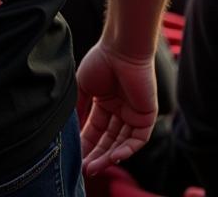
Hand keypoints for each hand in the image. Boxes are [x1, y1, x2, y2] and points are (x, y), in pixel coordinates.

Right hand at [76, 40, 156, 175]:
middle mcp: (120, 109)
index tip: (74, 157)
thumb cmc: (101, 61)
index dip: (85, 144)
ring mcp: (133, 113)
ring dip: (108, 156)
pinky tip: (114, 157)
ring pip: (121, 142)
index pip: (95, 129)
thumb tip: (70, 130)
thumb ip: (78, 108)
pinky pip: (138, 138)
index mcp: (105, 102)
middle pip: (108, 139)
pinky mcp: (147, 115)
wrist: (121, 48)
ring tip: (94, 167)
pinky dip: (127, 149)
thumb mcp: (82, 86)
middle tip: (84, 168)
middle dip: (96, 154)